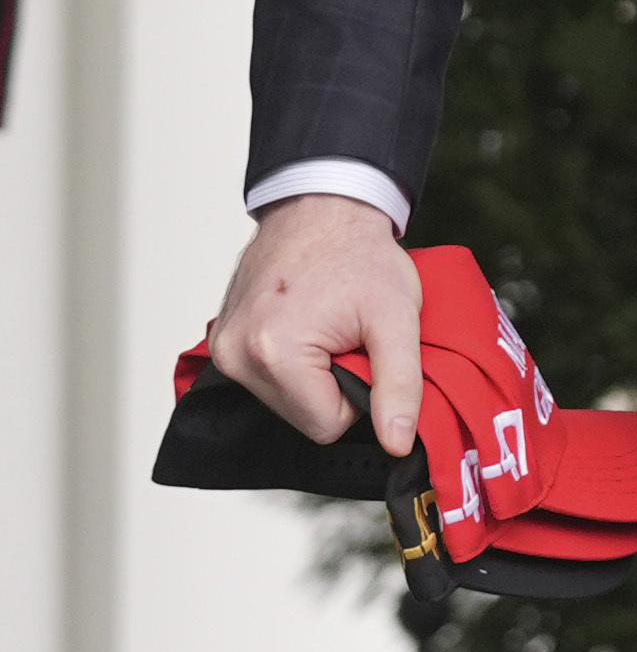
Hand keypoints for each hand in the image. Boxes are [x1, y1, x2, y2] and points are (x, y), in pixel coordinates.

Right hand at [211, 195, 424, 452]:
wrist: (322, 209)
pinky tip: (306, 325)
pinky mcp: (221, 344)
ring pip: (284, 401)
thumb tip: (397, 442)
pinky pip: (266, 379)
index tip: (363, 351)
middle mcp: (235, 357)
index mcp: (274, 356)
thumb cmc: (360, 256)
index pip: (326, 426)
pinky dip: (292, 363)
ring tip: (327, 327)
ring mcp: (222, 350)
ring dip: (313, 374)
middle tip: (346, 335)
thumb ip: (400, 385)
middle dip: (334, 383)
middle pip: (301, 417)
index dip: (358, 395)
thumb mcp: (398, 318)